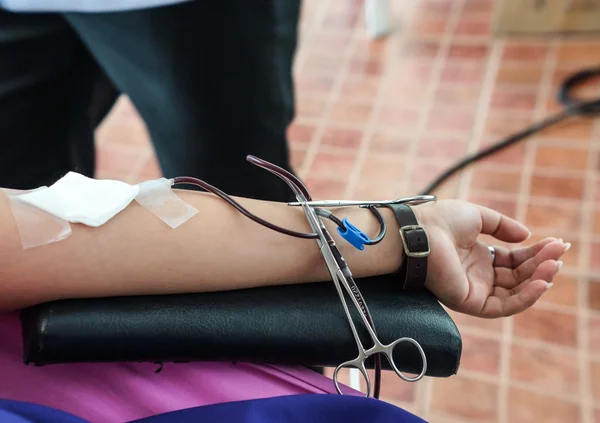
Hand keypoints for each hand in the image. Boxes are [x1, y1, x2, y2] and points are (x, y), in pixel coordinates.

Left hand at [413, 200, 567, 317]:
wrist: (419, 232)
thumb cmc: (440, 221)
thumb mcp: (478, 217)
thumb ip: (503, 227)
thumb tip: (527, 236)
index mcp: (478, 257)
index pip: (513, 260)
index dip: (535, 253)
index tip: (557, 243)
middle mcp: (477, 275)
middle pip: (517, 276)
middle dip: (540, 265)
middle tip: (560, 252)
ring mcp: (474, 289)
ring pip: (514, 292)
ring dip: (537, 280)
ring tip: (554, 265)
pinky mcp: (469, 302)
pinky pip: (503, 306)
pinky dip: (524, 297)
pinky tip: (540, 282)